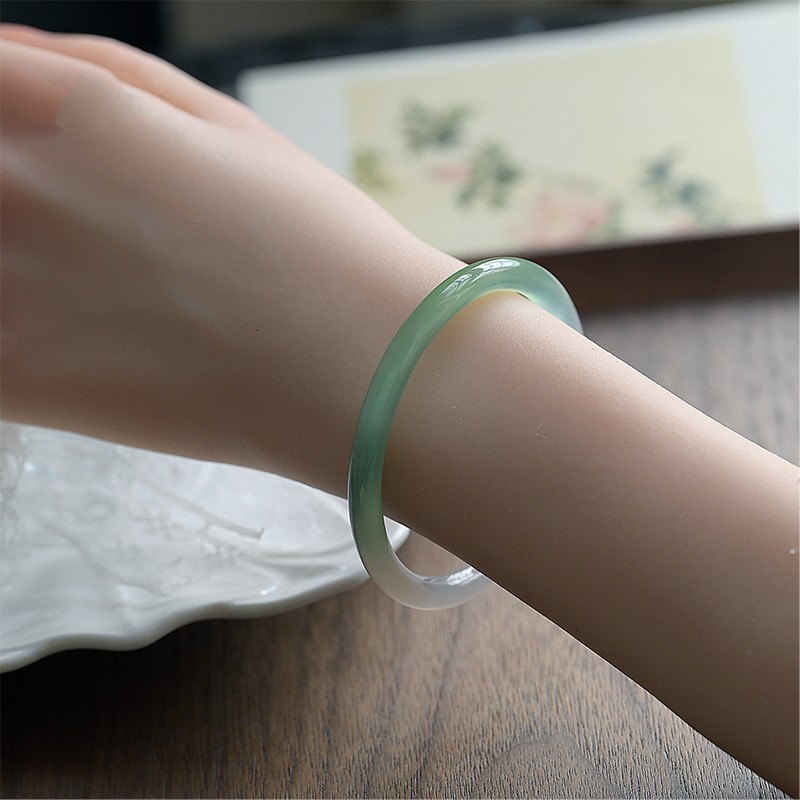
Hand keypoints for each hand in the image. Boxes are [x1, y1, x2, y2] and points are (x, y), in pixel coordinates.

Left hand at [0, 27, 460, 486]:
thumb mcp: (230, 128)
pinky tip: (66, 347)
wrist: (361, 365)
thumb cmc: (316, 245)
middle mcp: (20, 184)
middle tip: (84, 244)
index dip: (1, 123)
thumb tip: (9, 51)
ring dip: (10, 273)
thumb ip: (103, 74)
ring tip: (91, 298)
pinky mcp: (17, 375)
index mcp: (74, 111)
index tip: (32, 155)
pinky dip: (6, 340)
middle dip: (12, 198)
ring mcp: (8, 284)